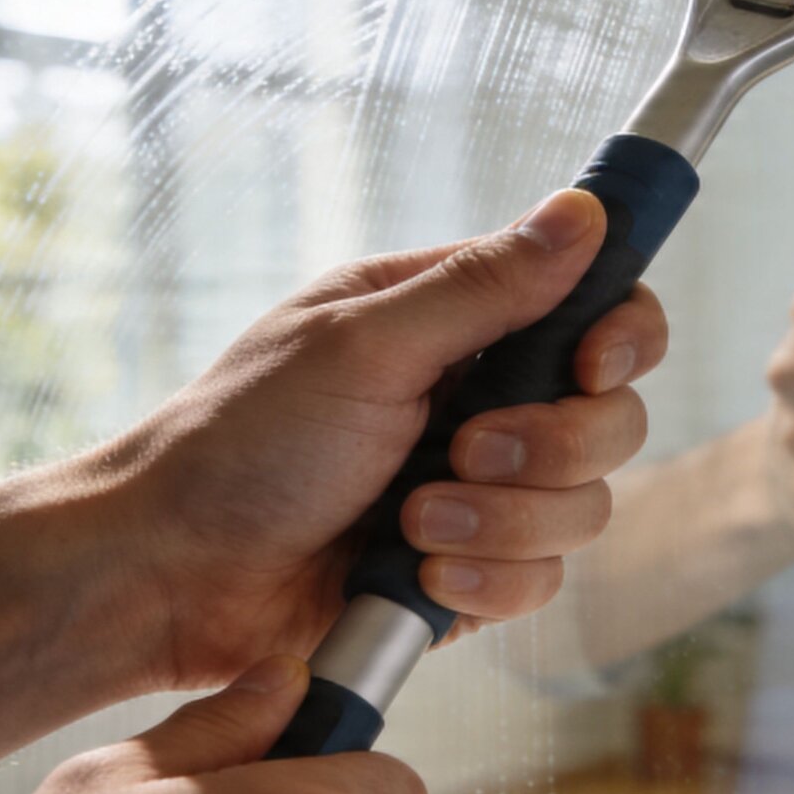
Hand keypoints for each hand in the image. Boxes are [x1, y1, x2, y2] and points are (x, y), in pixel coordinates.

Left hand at [76, 189, 668, 692]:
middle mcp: (480, 401)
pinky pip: (541, 583)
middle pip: (612, 418)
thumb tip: (582, 211)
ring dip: (503, 522)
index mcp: (455, 322)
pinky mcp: (468, 570)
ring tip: (410, 522)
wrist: (173, 573)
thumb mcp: (363, 345)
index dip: (620, 337)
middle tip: (462, 451)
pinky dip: (485, 583)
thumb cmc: (241, 440)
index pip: (595, 307)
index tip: (589, 365)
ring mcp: (481, 492)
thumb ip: (483, 287)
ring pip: (585, 509)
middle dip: (550, 447)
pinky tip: (418, 575)